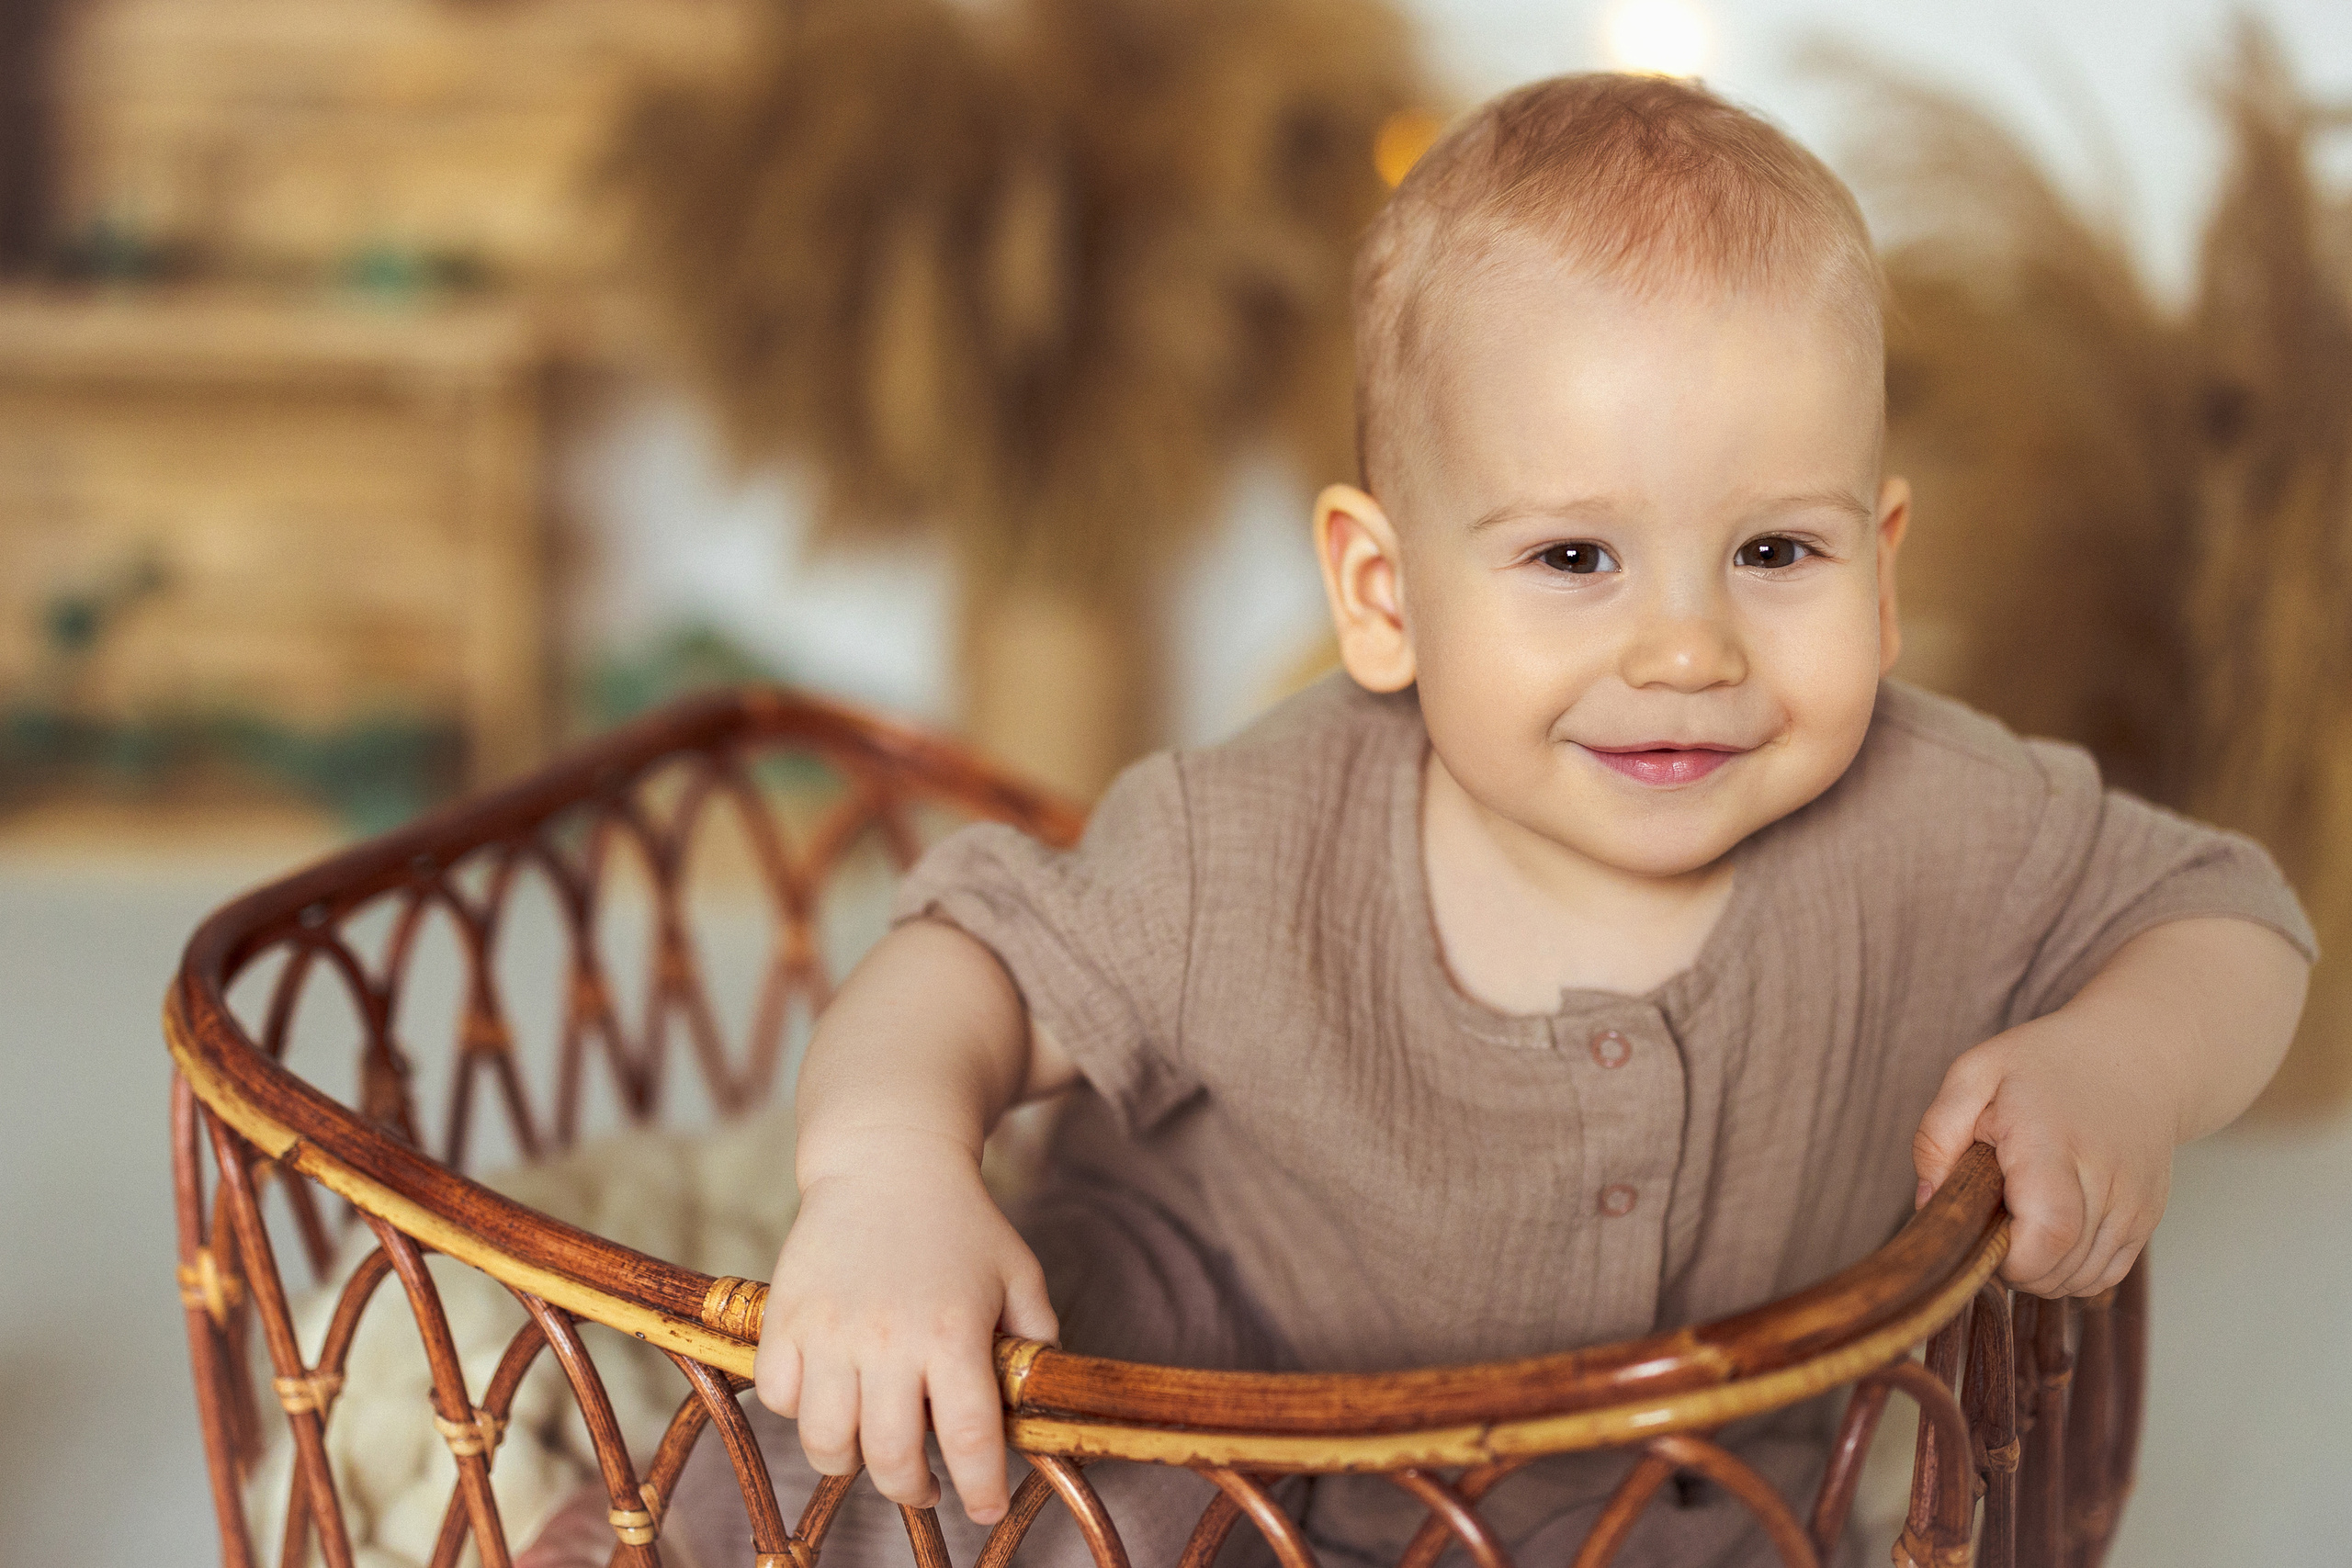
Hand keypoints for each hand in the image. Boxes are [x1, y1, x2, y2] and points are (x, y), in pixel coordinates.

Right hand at [752, 1134, 1057, 1523]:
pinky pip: (779, 1399)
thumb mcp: (1018, 1273)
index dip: (982, 1490)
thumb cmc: (961, 1221)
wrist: (887, 1159)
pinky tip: (831, 1397)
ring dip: (852, 1463)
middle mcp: (889, 1339)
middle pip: (892, 1459)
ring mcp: (830, 1330)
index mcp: (955, 1332)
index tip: (986, 1510)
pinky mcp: (785, 1318)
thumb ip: (1036, 1340)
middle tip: (928, 1488)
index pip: (970, 1440)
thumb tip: (1043, 1406)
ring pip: (826, 1444)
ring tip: (873, 1449)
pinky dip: (802, 1414)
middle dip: (915, 1491)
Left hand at [1912, 1010, 2173, 1297]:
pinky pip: (2107, 1273)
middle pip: (2061, 1268)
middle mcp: (2105, 1180)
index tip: (1982, 1235)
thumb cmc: (2043, 1065)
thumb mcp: (1972, 1074)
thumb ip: (1937, 1137)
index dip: (2010, 1259)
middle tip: (1992, 1223)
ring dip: (2042, 1272)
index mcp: (2052, 1143)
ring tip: (2021, 1221)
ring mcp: (2135, 1203)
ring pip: (2084, 1279)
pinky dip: (2072, 1271)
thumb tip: (1928, 1204)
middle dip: (2014, 1267)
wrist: (2133, 1056)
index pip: (2048, 1234)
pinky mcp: (2148, 1217)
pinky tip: (2050, 1233)